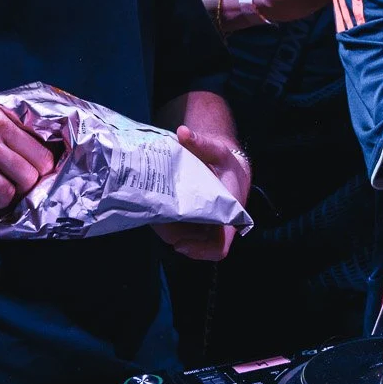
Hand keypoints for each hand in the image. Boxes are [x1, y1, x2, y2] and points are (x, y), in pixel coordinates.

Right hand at [0, 103, 57, 209]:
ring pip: (28, 178)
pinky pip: (7, 193)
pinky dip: (2, 201)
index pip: (41, 138)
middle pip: (41, 160)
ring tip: (3, 191)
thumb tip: (39, 154)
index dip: (41, 159)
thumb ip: (4, 132)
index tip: (34, 170)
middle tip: (18, 185)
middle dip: (33, 178)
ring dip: (18, 191)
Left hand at [157, 124, 247, 261]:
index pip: (219, 246)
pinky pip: (179, 232)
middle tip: (156, 221)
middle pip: (195, 245)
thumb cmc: (224, 161)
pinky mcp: (195, 224)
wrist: (227, 167)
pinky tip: (156, 211)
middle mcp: (218, 226)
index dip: (200, 251)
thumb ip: (200, 142)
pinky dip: (167, 225)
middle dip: (174, 236)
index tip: (179, 244)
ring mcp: (205, 227)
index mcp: (229, 214)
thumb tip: (183, 133)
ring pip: (184, 240)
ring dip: (168, 231)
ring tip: (153, 213)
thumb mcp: (216, 150)